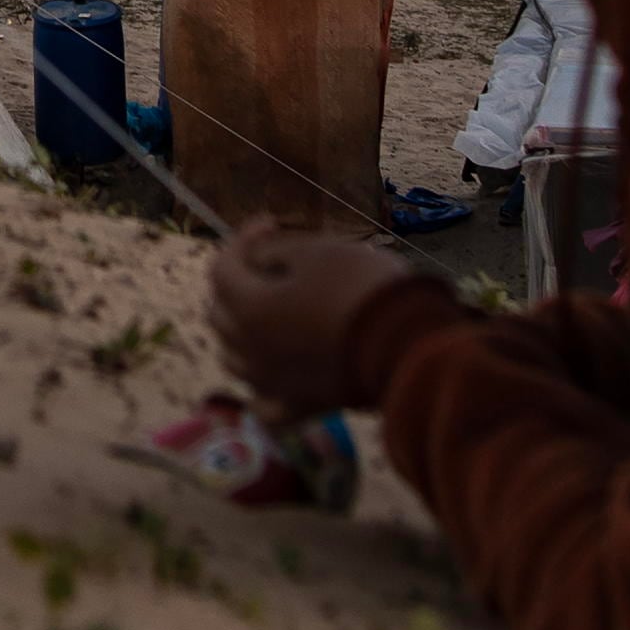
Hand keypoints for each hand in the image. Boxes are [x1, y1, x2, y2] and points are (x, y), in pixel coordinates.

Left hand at [207, 219, 433, 416]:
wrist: (408, 344)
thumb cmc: (362, 288)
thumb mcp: (319, 252)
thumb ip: (277, 252)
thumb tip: (260, 259)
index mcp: (250, 310)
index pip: (222, 269)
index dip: (242, 239)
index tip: (270, 222)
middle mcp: (251, 352)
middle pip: (220, 314)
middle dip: (236, 282)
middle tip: (267, 263)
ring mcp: (274, 384)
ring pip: (234, 359)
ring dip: (241, 330)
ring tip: (267, 312)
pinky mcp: (302, 407)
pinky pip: (265, 404)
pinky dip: (261, 387)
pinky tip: (272, 373)